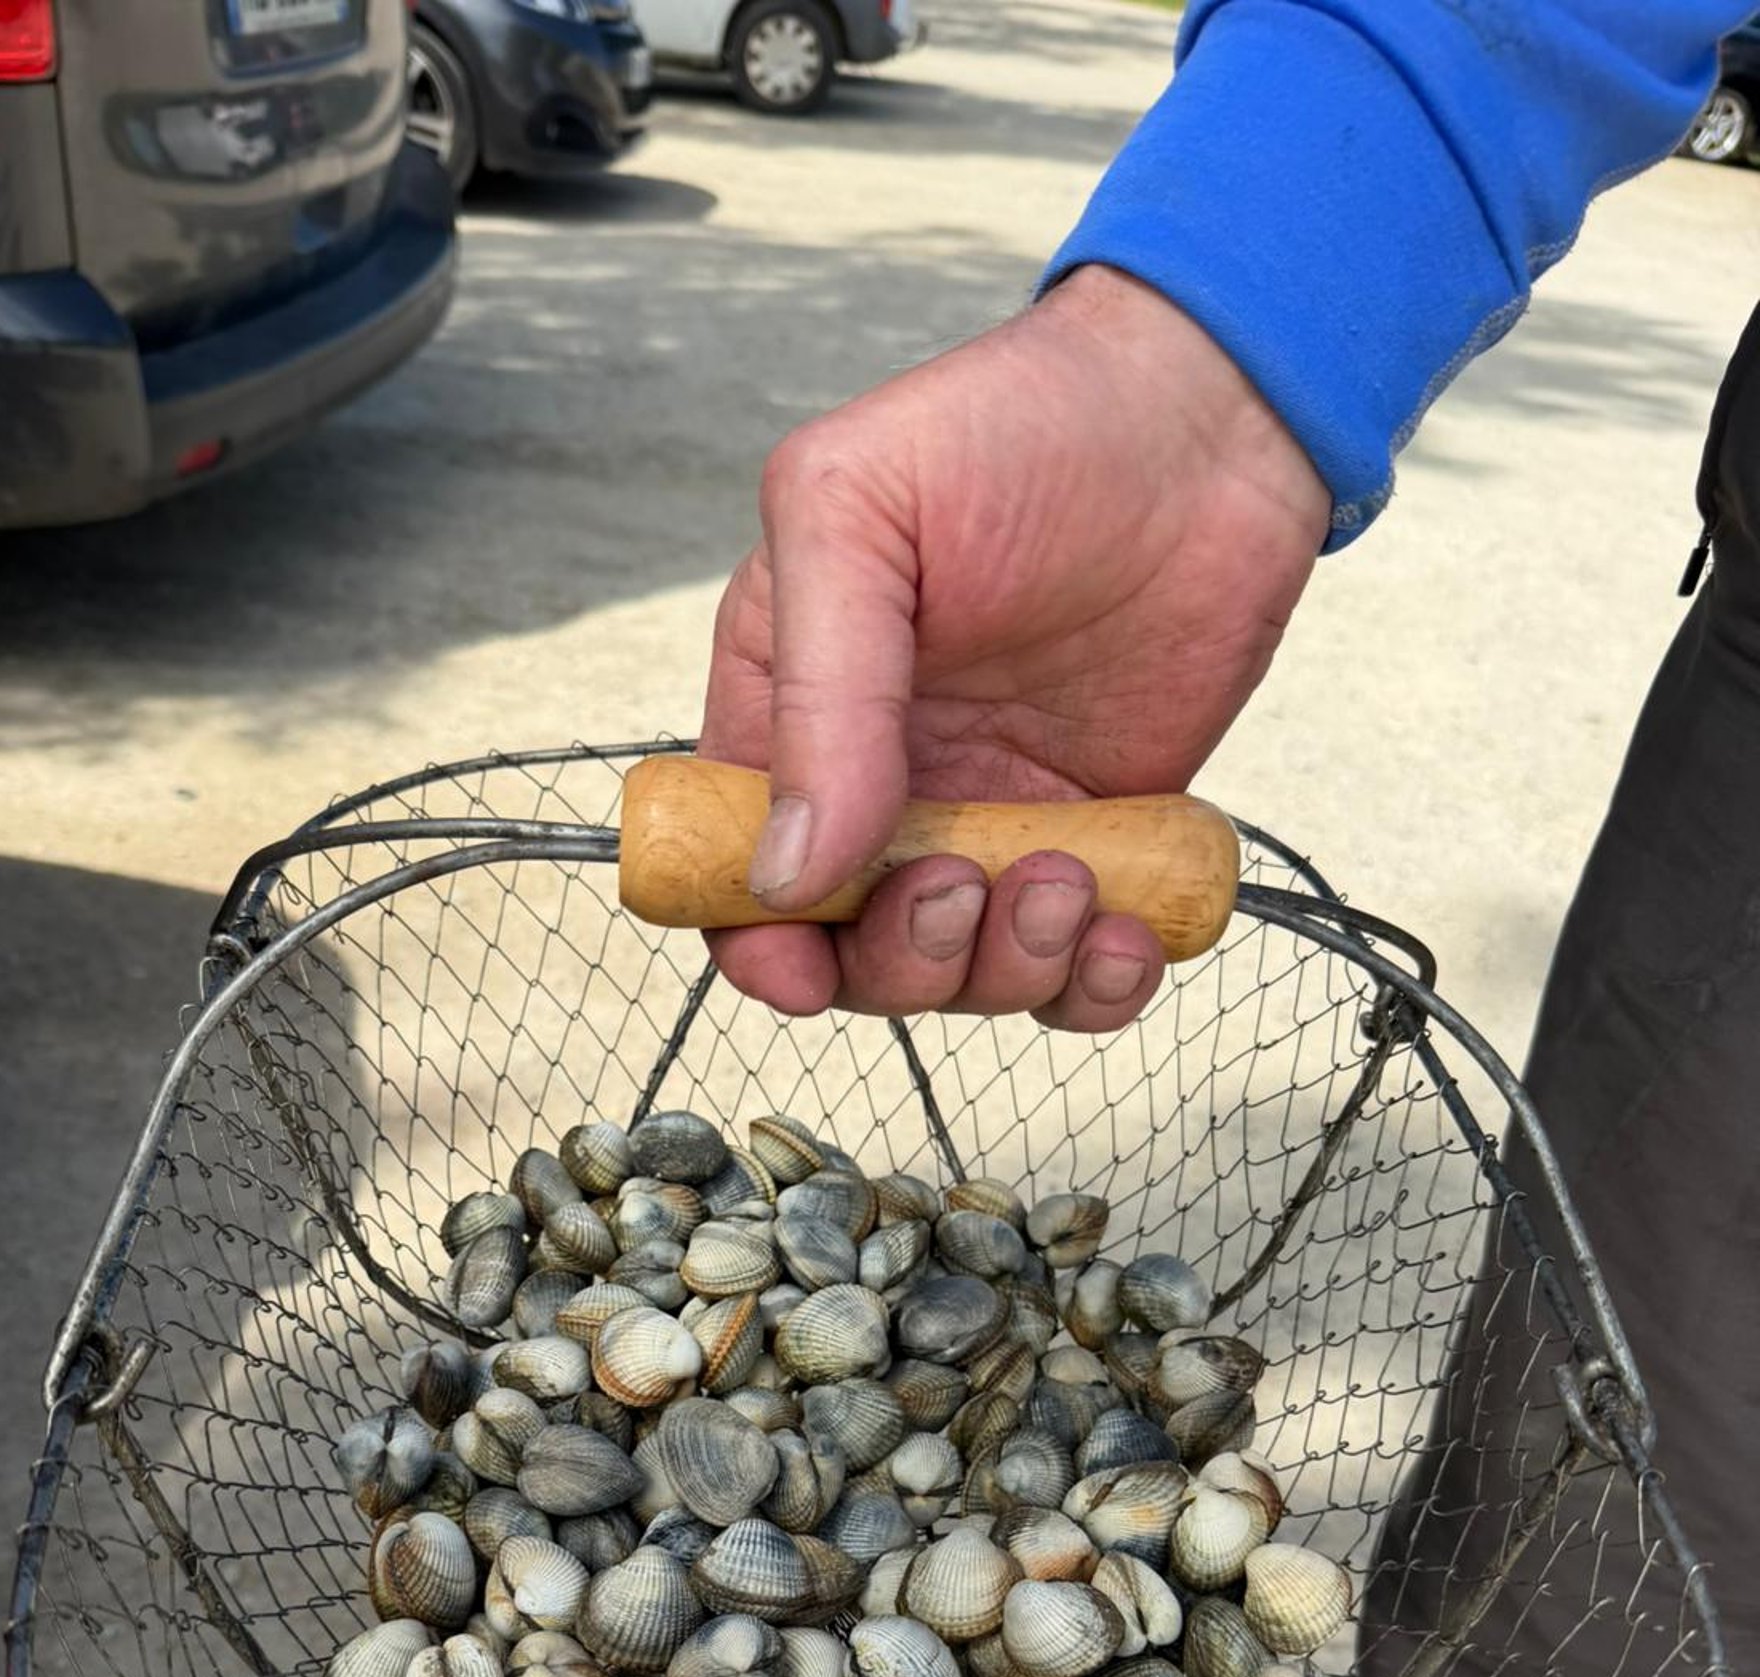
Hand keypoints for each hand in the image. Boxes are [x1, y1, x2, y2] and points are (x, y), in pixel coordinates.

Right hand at [699, 267, 1329, 1028]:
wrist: (1212, 416)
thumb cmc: (1015, 429)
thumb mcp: (860, 517)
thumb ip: (818, 696)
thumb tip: (790, 875)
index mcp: (788, 711)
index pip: (736, 876)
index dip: (759, 944)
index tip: (804, 968)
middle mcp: (881, 785)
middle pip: (852, 955)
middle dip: (905, 955)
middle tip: (967, 881)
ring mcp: (991, 821)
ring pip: (968, 979)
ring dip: (1010, 968)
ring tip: (1064, 876)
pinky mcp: (1098, 842)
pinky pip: (1080, 972)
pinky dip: (1100, 986)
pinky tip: (1129, 933)